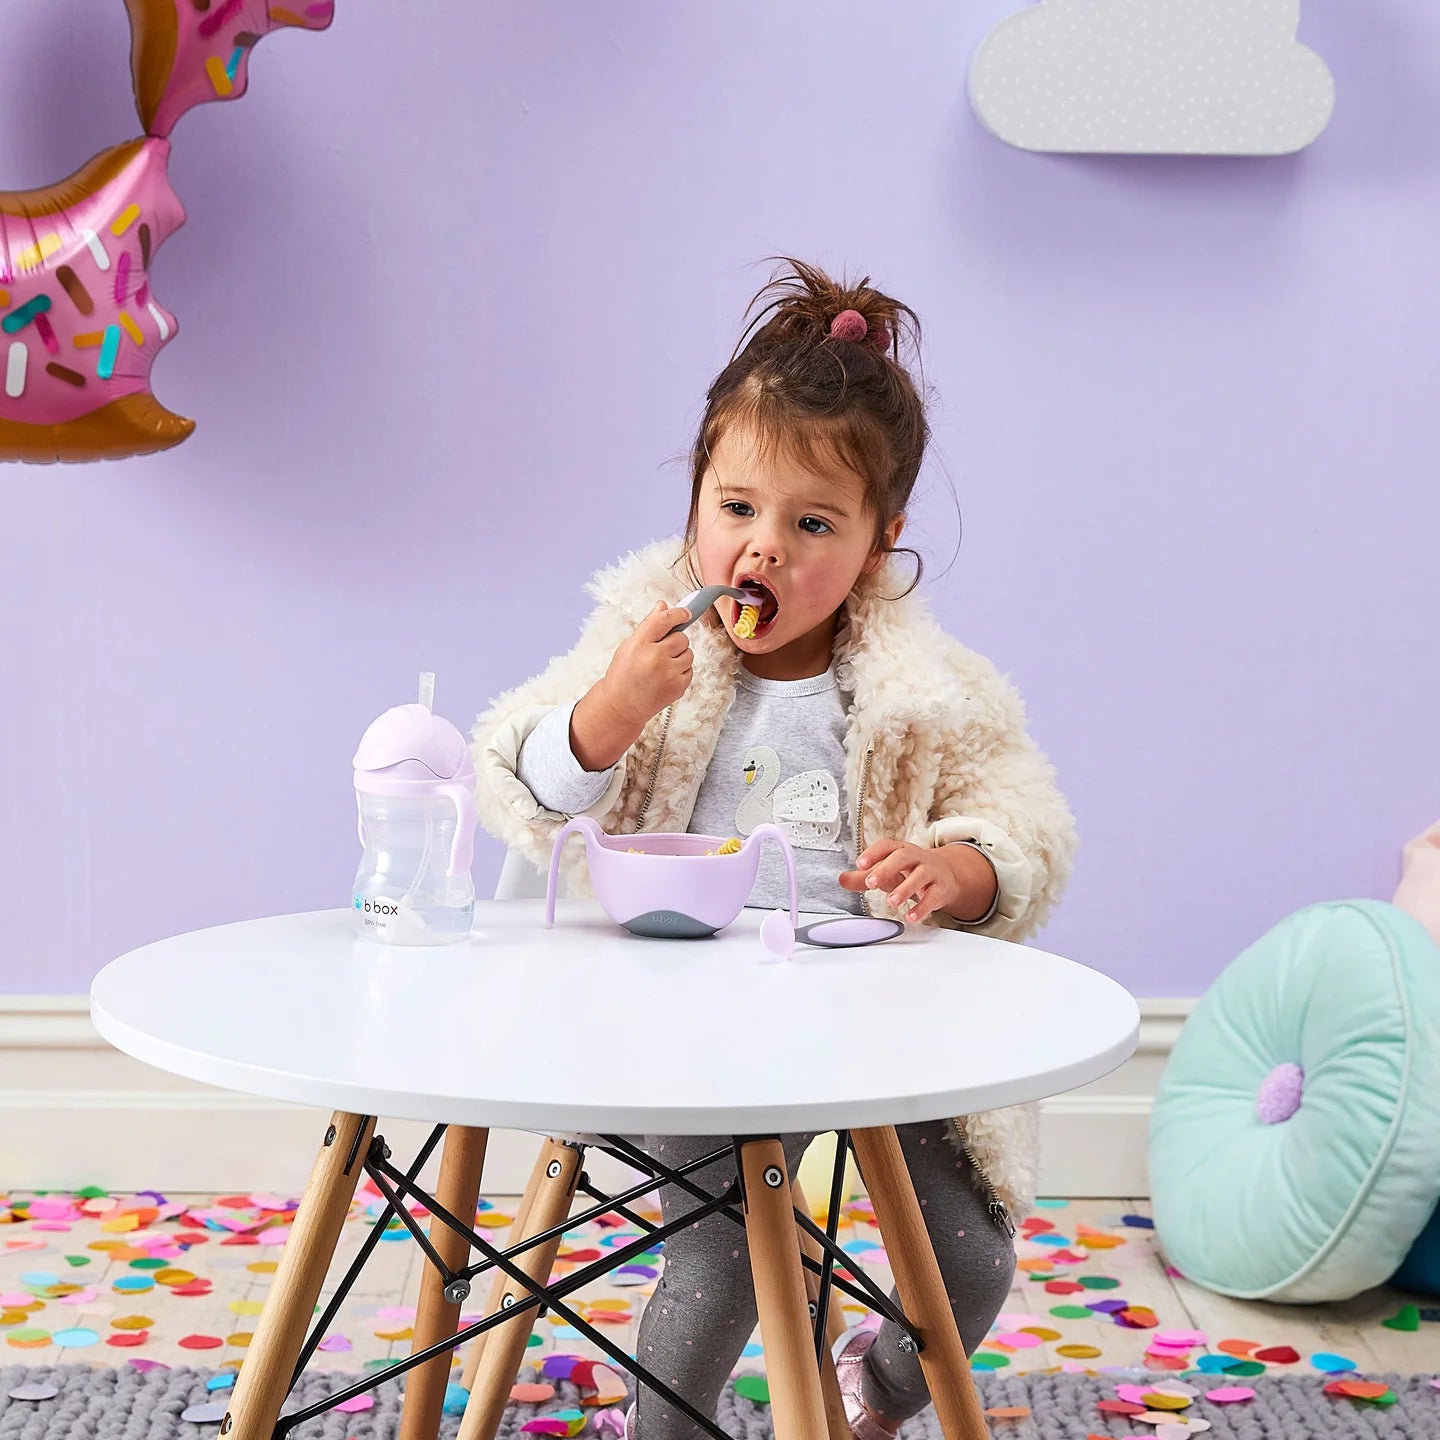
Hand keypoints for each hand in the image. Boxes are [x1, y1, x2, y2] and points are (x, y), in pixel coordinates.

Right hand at [599, 602, 695, 723]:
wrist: (622, 706)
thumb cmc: (623, 675)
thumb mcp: (629, 646)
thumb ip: (649, 625)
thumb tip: (663, 606)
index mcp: (639, 644)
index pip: (664, 620)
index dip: (678, 613)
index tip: (685, 612)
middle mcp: (655, 658)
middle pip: (681, 637)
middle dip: (675, 641)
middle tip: (661, 651)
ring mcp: (668, 674)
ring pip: (688, 653)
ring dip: (679, 656)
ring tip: (663, 666)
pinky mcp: (678, 687)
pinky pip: (690, 669)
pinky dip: (681, 671)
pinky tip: (666, 677)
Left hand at [839, 838, 995, 924]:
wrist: (943, 875)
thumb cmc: (909, 871)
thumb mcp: (886, 872)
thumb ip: (863, 877)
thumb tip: (841, 880)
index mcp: (900, 850)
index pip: (886, 846)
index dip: (873, 853)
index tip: (860, 864)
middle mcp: (916, 857)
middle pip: (902, 857)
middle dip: (886, 869)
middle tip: (871, 883)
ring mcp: (930, 871)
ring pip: (920, 875)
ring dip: (905, 888)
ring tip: (891, 902)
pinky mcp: (940, 888)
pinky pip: (933, 896)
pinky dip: (922, 907)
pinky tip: (911, 916)